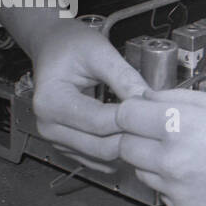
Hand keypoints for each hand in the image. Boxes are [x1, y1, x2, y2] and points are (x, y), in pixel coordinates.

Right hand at [30, 22, 146, 169]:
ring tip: (146, 129)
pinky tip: (130, 136)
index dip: (130, 119)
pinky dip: (117, 152)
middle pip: (101, 147)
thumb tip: (149, 101)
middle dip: (132, 136)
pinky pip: (97, 160)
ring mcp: (55, 139)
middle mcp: (48, 126)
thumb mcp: (99, 52)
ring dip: (127, 147)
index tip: (154, 111)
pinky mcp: (66, 146)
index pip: (99, 122)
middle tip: (157, 124)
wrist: (52, 47)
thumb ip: (124, 76)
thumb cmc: (70, 45)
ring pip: (102, 158)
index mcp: (51, 102)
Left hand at [115, 87, 205, 205]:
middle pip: (125, 146)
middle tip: (164, 131)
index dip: (132, 110)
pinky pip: (163, 194)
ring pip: (142, 171)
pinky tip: (203, 175)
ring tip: (191, 153)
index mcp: (179, 127)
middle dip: (137, 136)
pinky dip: (173, 184)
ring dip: (153, 161)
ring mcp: (178, 192)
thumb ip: (176, 98)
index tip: (141, 111)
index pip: (125, 115)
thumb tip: (145, 98)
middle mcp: (172, 162)